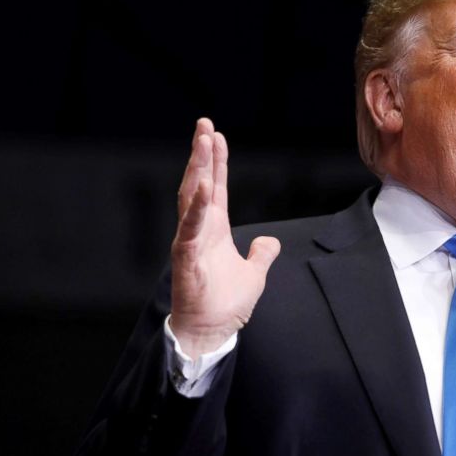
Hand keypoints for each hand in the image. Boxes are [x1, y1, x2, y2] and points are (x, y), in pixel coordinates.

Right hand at [169, 118, 280, 359]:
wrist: (211, 332)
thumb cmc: (225, 305)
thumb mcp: (254, 274)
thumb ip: (262, 254)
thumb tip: (269, 242)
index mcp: (214, 229)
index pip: (215, 187)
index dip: (215, 161)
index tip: (215, 135)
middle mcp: (199, 229)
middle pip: (199, 183)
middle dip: (202, 153)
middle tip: (204, 124)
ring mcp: (190, 241)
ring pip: (191, 197)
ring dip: (197, 168)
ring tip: (202, 141)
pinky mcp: (185, 257)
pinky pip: (189, 228)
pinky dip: (195, 207)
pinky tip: (201, 186)